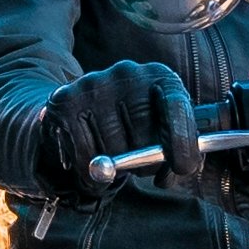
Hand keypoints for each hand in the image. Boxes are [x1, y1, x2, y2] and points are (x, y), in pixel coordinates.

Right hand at [40, 59, 198, 188]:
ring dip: (115, 170)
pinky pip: (85, 157)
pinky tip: (92, 161)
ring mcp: (94, 84)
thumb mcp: (160, 131)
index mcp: (160, 77)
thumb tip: (177, 171)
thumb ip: (176, 153)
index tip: (182, 167)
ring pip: (113, 152)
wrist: (79, 108)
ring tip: (112, 157)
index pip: (177, 107)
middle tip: (139, 166)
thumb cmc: (131, 126)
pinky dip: (91, 175)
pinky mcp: (65, 101)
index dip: (183, 141)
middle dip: (145, 165)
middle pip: (144, 139)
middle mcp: (127, 73)